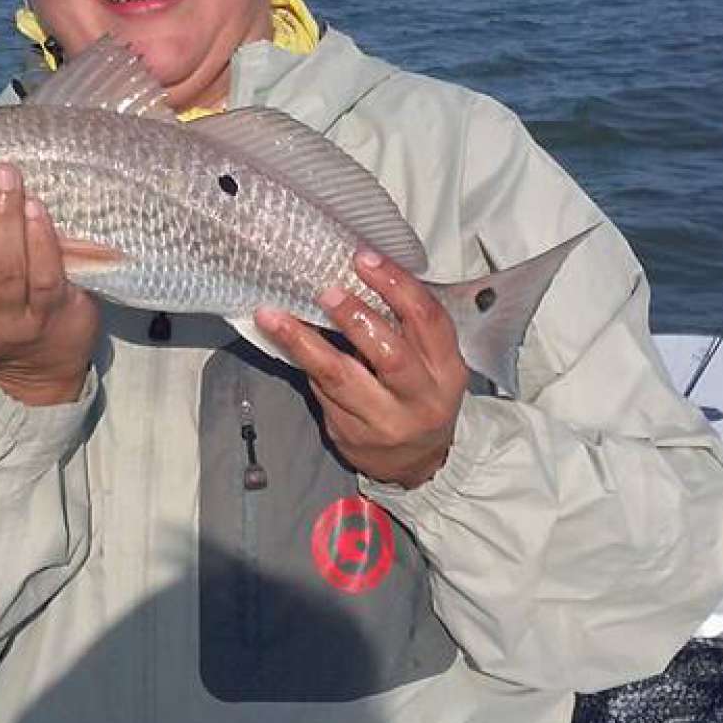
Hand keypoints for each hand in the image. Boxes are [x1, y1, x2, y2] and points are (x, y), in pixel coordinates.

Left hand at [255, 251, 467, 488]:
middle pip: (390, 355)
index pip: (427, 320)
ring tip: (275, 315)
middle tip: (326, 290)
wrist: (416, 463)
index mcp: (447, 370)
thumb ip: (405, 327)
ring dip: (304, 342)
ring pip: (341, 377)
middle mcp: (421, 399)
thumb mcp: (432, 362)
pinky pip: (322, 392)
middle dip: (356, 318)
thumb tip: (354, 274)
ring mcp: (384, 423)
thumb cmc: (419, 395)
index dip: (397, 285)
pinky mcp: (351, 436)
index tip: (364, 259)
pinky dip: (302, 361)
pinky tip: (280, 339)